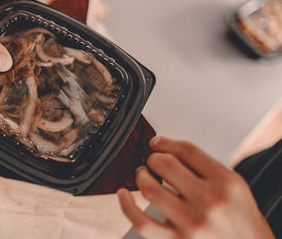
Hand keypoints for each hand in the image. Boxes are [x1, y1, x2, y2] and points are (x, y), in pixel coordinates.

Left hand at [117, 136, 274, 238]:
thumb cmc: (241, 221)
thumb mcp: (234, 186)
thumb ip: (204, 167)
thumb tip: (168, 150)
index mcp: (225, 182)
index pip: (186, 150)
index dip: (166, 142)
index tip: (157, 143)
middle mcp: (209, 202)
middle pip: (165, 164)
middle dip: (153, 158)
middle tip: (152, 161)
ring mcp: (191, 223)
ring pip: (149, 189)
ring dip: (140, 176)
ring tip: (143, 174)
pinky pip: (141, 222)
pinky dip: (126, 206)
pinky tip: (123, 194)